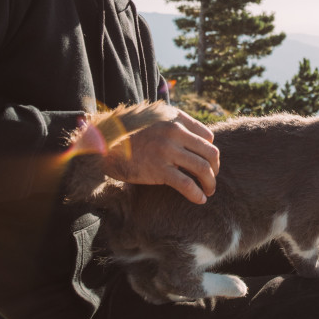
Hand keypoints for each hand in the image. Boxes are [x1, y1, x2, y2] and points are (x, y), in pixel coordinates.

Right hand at [103, 109, 219, 204]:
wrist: (104, 144)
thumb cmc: (129, 133)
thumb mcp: (154, 118)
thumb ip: (174, 124)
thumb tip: (195, 138)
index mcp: (176, 120)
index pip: (208, 136)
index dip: (209, 151)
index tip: (206, 162)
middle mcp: (175, 132)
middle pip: (210, 152)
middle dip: (215, 168)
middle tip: (211, 178)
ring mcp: (168, 151)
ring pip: (203, 168)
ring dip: (210, 183)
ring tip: (208, 191)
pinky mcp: (159, 170)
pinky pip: (187, 184)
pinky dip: (197, 194)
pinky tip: (200, 199)